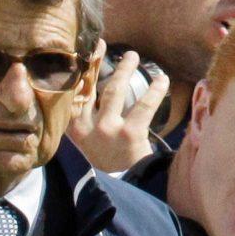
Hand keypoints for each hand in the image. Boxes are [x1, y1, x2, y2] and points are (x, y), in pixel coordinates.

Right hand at [68, 46, 167, 172]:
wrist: (121, 190)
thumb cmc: (106, 166)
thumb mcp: (85, 147)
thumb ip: (84, 123)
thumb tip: (87, 91)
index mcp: (74, 131)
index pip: (72, 96)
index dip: (77, 72)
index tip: (82, 53)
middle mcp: (87, 129)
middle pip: (89, 88)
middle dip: (96, 63)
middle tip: (102, 45)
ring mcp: (107, 130)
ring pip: (115, 91)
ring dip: (125, 70)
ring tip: (132, 56)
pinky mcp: (129, 134)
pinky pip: (143, 106)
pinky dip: (155, 91)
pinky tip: (162, 80)